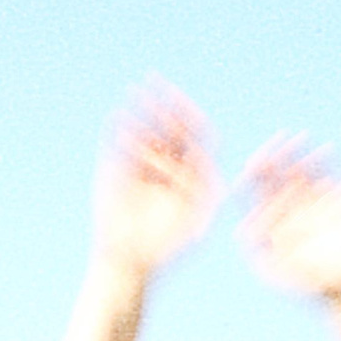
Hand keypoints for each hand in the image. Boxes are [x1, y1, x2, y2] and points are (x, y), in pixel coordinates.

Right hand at [91, 78, 219, 277]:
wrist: (129, 261)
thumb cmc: (165, 251)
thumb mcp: (193, 231)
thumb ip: (207, 209)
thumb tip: (223, 189)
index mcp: (193, 173)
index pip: (196, 136)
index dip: (191, 116)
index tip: (185, 103)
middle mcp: (170, 165)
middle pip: (171, 127)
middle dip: (165, 103)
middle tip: (156, 79)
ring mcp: (145, 165)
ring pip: (145, 131)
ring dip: (141, 109)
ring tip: (135, 89)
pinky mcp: (119, 170)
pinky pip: (119, 144)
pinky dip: (118, 129)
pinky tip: (118, 115)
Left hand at [239, 135, 340, 298]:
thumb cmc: (308, 285)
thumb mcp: (277, 273)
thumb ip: (258, 252)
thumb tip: (240, 229)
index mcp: (270, 216)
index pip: (256, 187)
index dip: (254, 171)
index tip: (256, 161)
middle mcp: (288, 202)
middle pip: (277, 172)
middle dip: (276, 155)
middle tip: (279, 139)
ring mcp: (312, 197)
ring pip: (302, 167)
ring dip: (299, 151)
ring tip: (302, 137)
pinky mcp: (337, 196)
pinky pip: (331, 173)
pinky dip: (328, 159)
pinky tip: (328, 148)